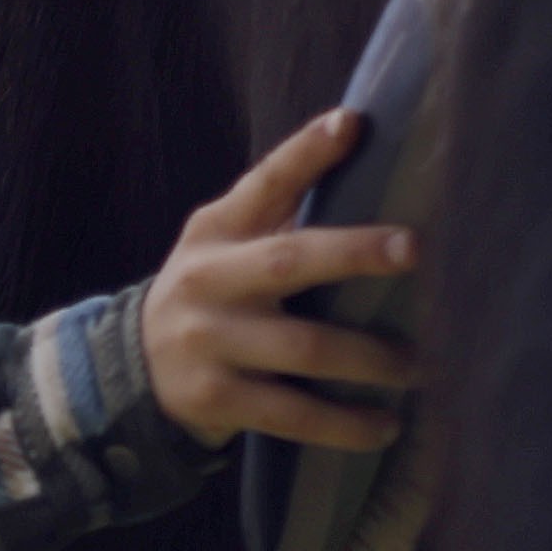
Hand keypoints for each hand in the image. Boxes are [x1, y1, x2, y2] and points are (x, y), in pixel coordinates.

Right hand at [134, 107, 419, 453]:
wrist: (132, 369)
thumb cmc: (212, 294)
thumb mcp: (225, 242)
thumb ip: (278, 210)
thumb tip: (366, 158)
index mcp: (217, 230)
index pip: (265, 182)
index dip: (306, 152)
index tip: (351, 124)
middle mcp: (208, 280)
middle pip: (290, 260)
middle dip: (356, 252)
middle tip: (415, 250)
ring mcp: (209, 342)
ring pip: (304, 347)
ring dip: (370, 357)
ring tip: (418, 366)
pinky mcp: (216, 399)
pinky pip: (292, 414)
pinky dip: (343, 424)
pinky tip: (384, 427)